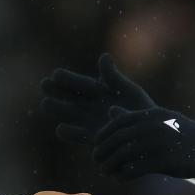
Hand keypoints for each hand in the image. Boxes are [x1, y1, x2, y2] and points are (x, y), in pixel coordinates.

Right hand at [40, 53, 154, 143]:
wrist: (149, 132)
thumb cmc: (140, 108)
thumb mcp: (128, 90)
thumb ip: (113, 77)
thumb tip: (103, 57)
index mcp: (99, 91)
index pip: (80, 83)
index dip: (68, 79)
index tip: (55, 74)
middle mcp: (91, 105)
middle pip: (70, 97)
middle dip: (57, 91)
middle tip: (44, 85)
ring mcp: (91, 121)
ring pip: (70, 113)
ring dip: (58, 109)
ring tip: (45, 104)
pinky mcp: (94, 138)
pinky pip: (79, 135)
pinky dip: (70, 133)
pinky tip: (60, 128)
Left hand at [93, 107, 194, 179]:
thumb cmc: (178, 132)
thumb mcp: (156, 118)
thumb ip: (132, 116)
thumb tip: (111, 110)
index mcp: (148, 115)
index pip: (117, 123)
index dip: (103, 135)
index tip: (96, 144)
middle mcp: (150, 127)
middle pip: (117, 140)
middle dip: (103, 151)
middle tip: (96, 160)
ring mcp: (156, 144)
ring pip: (123, 155)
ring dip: (110, 165)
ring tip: (104, 171)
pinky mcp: (162, 161)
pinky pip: (135, 169)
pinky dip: (123, 175)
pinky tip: (119, 179)